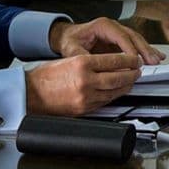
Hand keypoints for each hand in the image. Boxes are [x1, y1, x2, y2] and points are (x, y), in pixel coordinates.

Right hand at [24, 52, 142, 115]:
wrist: (30, 94)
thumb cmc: (45, 77)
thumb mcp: (68, 60)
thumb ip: (90, 61)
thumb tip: (112, 63)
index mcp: (81, 64)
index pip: (114, 60)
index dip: (128, 60)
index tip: (134, 59)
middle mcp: (86, 80)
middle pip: (119, 77)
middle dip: (132, 74)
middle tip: (138, 70)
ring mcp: (86, 96)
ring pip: (115, 91)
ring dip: (126, 86)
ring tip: (131, 81)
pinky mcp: (85, 108)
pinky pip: (105, 101)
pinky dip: (114, 95)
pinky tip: (117, 91)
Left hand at [49, 17, 161, 63]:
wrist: (68, 36)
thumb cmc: (71, 39)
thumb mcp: (72, 48)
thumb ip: (83, 55)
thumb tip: (93, 64)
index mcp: (103, 26)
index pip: (121, 37)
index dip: (130, 49)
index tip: (135, 61)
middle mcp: (113, 27)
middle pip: (133, 37)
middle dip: (144, 49)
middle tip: (151, 61)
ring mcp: (118, 33)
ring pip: (137, 40)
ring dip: (148, 50)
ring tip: (156, 60)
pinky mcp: (120, 41)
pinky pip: (136, 44)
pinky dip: (146, 50)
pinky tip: (155, 55)